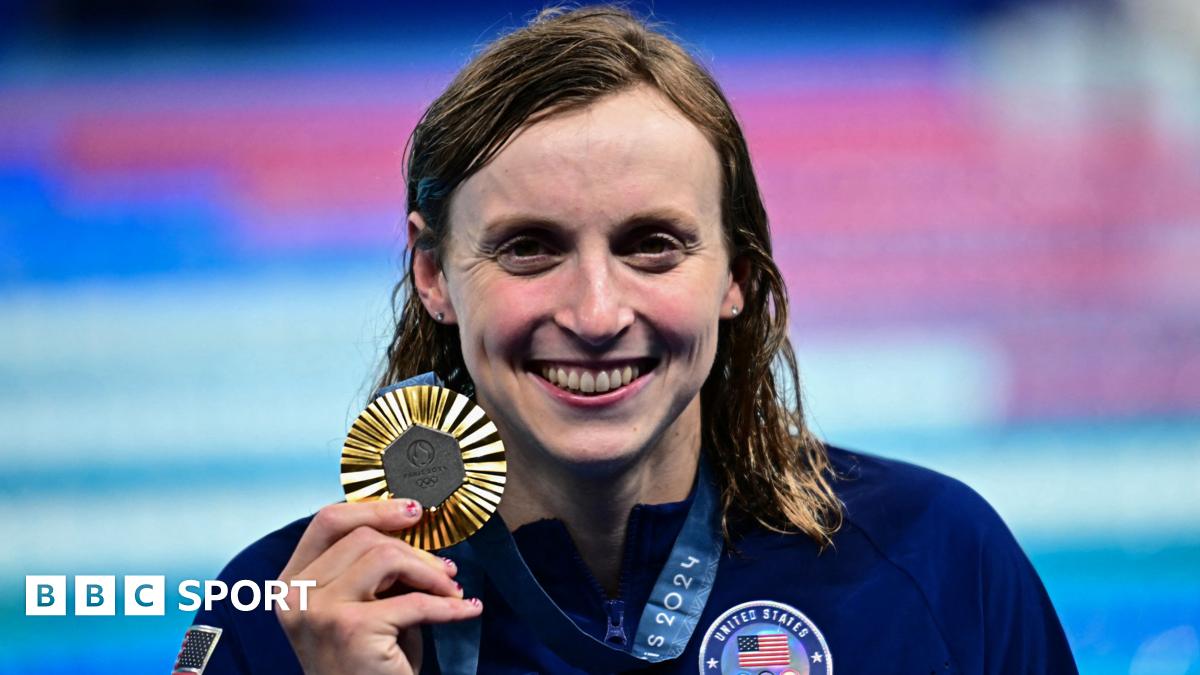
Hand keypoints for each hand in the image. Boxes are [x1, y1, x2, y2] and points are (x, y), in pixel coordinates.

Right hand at [275, 500, 481, 674]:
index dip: (373, 508)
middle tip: (446, 571)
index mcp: (291, 583)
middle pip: (363, 537)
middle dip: (414, 550)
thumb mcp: (357, 605)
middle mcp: (296, 595)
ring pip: (386, 558)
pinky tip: (467, 610)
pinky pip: (414, 602)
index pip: (327, 521)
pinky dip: (448, 607)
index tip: (412, 511)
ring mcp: (319, 611)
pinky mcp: (351, 629)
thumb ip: (367, 567)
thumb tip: (410, 523)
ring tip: (452, 591)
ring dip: (430, 574)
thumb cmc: (366, 662)